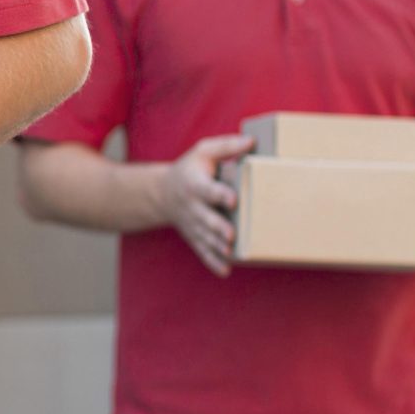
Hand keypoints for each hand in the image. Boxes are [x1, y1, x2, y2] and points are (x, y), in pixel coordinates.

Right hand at [138, 132, 254, 276]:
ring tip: (230, 253)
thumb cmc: (190, 169)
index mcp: (194, 183)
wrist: (163, 193)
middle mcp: (192, 206)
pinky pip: (202, 251)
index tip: (233, 199)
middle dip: (217, 227)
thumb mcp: (203, 151)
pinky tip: (225, 271)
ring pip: (205, 237)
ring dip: (217, 246)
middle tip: (231, 235)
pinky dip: (212, 261)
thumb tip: (252, 142)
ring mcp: (192, 224)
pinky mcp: (194, 236)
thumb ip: (227, 146)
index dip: (219, 194)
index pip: (207, 189)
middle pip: (205, 218)